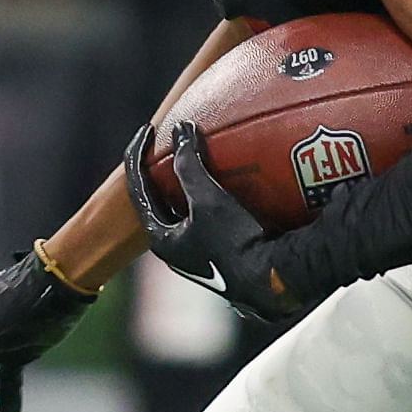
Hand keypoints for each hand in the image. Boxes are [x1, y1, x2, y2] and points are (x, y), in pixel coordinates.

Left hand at [121, 122, 322, 330]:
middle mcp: (176, 249)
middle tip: (167, 143)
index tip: (147, 130)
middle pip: (160, 199)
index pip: (138, 189)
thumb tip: (181, 130)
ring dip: (190, 183)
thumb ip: (189, 165)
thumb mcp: (208, 200)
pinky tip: (231, 180)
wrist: (273, 281)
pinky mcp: (223, 254)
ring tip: (196, 157)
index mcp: (162, 239)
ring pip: (186, 209)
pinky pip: (211, 216)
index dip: (138, 156)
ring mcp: (199, 253)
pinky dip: (213, 194)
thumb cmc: (235, 242)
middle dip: (162, 170)